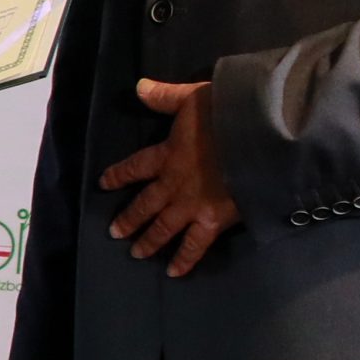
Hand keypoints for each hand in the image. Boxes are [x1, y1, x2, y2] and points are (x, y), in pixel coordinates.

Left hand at [99, 78, 240, 275]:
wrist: (256, 140)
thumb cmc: (226, 115)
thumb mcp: (192, 98)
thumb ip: (164, 96)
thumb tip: (138, 87)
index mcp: (168, 154)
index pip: (136, 166)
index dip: (119, 175)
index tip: (104, 183)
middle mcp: (174, 183)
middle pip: (146, 203)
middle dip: (130, 218)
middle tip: (114, 233)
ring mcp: (192, 205)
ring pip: (164, 227)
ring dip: (150, 241)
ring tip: (136, 254)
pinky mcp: (213, 220)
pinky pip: (195, 245)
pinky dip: (184, 259)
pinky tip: (174, 273)